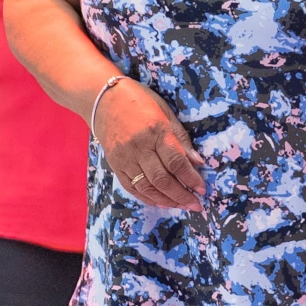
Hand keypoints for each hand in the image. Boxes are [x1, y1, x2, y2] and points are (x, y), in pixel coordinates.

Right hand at [94, 79, 205, 209]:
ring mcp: (124, 158)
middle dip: (181, 195)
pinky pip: (132, 187)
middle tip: (195, 205)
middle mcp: (139, 147)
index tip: (202, 189)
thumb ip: (181, 138)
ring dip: (167, 200)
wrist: (103, 99)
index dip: (191, 178)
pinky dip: (148, 198)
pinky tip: (161, 202)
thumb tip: (197, 162)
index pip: (176, 161)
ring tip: (181, 206)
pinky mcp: (115, 165)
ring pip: (147, 187)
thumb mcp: (165, 112)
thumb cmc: (139, 101)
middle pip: (162, 179)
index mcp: (155, 131)